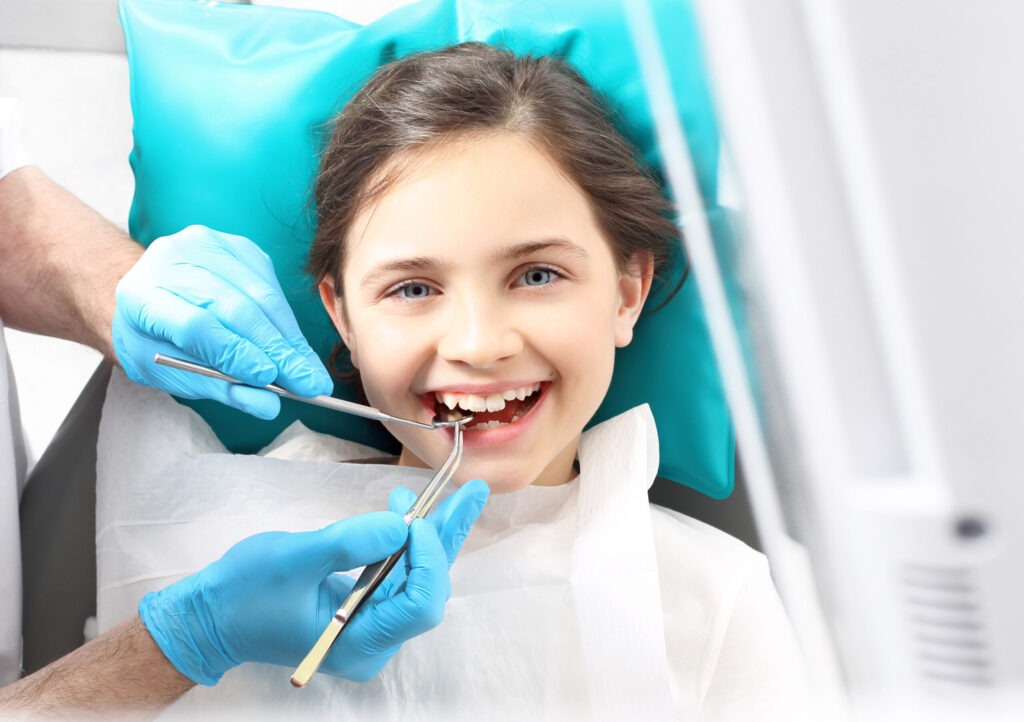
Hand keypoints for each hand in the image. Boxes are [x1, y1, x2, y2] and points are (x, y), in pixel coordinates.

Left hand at [112, 225, 332, 417]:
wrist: (151, 293)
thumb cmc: (158, 340)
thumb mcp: (174, 374)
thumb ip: (220, 388)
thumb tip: (267, 405)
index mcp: (141, 297)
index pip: (195, 325)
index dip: (235, 352)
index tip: (268, 379)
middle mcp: (170, 260)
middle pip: (235, 308)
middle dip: (277, 350)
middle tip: (307, 383)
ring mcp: (206, 245)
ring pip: (261, 294)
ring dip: (289, 338)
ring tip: (309, 371)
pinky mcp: (236, 245)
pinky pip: (271, 284)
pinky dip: (287, 320)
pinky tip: (295, 345)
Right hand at [139, 479, 488, 684]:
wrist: (210, 616)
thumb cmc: (244, 592)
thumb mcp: (295, 559)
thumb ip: (351, 543)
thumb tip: (403, 525)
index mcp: (358, 644)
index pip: (419, 604)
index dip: (430, 559)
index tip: (417, 518)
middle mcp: (373, 643)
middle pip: (427, 588)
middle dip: (446, 537)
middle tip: (472, 492)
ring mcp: (369, 629)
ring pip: (416, 579)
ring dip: (429, 535)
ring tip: (443, 493)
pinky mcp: (362, 612)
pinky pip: (396, 577)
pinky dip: (404, 543)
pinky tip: (405, 512)